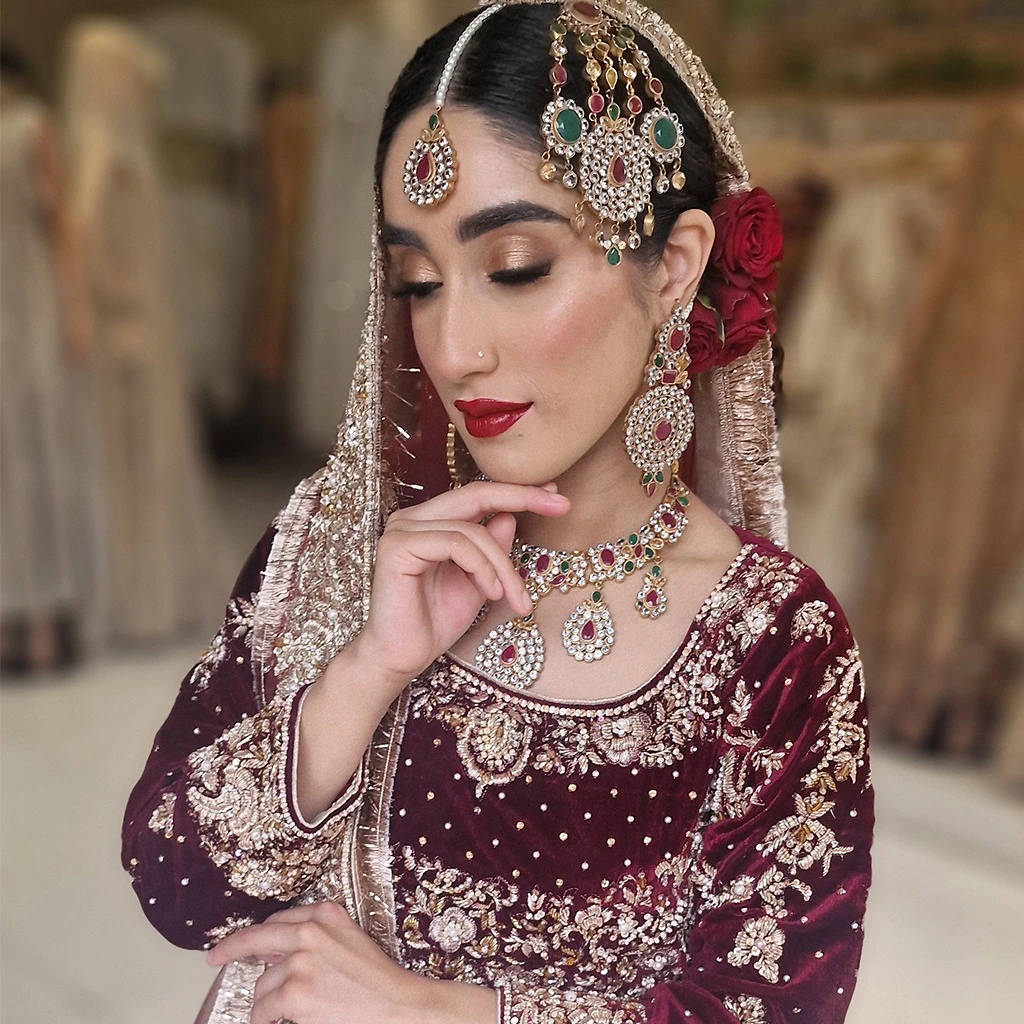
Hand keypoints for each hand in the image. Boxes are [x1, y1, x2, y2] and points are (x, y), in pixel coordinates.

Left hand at [206, 902, 493, 1023]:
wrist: (396, 1006)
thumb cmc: (376, 978)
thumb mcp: (349, 940)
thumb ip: (315, 935)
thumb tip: (273, 952)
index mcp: (325, 913)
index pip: (276, 920)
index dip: (252, 932)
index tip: (233, 939)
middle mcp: (310, 931)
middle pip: (255, 938)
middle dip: (229, 949)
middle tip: (213, 958)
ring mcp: (300, 961)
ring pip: (261, 984)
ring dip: (268, 1000)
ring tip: (293, 1008)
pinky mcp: (293, 993)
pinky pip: (262, 1010)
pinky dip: (265, 1019)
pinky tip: (280, 1019)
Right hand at [351, 480, 569, 688]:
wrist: (401, 658)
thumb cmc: (434, 623)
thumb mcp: (479, 582)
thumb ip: (491, 550)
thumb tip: (511, 516)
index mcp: (429, 521)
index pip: (477, 495)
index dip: (517, 491)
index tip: (556, 497)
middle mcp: (412, 518)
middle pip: (476, 495)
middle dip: (523, 498)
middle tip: (561, 506)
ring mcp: (402, 530)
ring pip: (472, 530)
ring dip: (503, 565)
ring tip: (513, 597)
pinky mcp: (397, 547)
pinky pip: (456, 544)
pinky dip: (482, 567)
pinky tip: (491, 592)